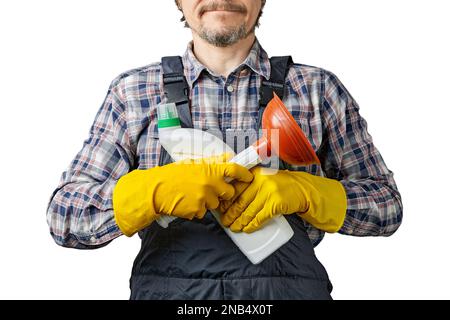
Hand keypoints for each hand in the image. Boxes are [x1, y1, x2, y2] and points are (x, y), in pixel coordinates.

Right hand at [113, 153, 252, 235]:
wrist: (155, 190)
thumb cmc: (172, 175)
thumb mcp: (193, 164)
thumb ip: (212, 162)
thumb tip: (228, 157)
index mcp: (209, 169)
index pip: (234, 170)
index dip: (244, 173)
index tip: (249, 176)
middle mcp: (210, 184)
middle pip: (229, 192)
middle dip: (223, 192)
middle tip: (210, 189)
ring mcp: (204, 198)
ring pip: (215, 204)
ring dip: (208, 201)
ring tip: (192, 195)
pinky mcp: (198, 211)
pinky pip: (203, 212)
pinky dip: (197, 209)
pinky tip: (186, 202)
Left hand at [220, 166, 346, 233]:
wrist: (301, 189)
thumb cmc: (279, 186)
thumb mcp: (263, 179)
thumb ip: (249, 185)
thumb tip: (230, 200)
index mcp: (254, 175)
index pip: (235, 188)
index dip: (226, 201)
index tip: (220, 209)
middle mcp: (260, 182)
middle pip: (240, 201)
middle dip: (231, 214)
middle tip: (225, 222)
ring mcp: (269, 193)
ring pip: (249, 211)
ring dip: (240, 222)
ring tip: (234, 228)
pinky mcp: (276, 204)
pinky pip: (260, 218)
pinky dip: (252, 225)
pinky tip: (247, 229)